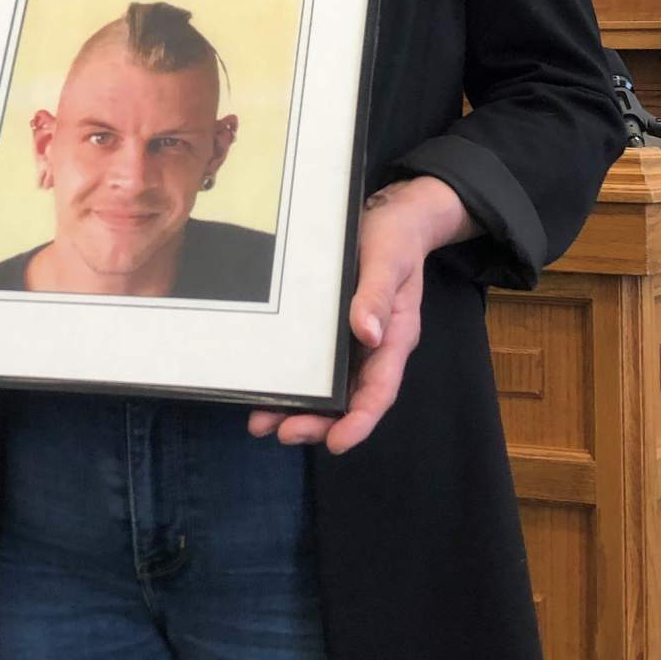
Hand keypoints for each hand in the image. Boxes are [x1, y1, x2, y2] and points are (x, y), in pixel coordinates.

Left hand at [247, 176, 478, 455]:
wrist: (392, 217)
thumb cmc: (393, 237)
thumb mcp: (387, 259)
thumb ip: (377, 295)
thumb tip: (368, 335)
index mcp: (396, 336)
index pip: (380, 389)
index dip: (360, 420)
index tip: (337, 443)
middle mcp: (375, 347)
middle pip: (351, 398)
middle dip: (320, 422)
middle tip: (282, 433)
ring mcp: (355, 342)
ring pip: (331, 387)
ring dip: (302, 409)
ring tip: (264, 424)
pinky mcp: (337, 331)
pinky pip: (318, 365)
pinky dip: (296, 381)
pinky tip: (269, 390)